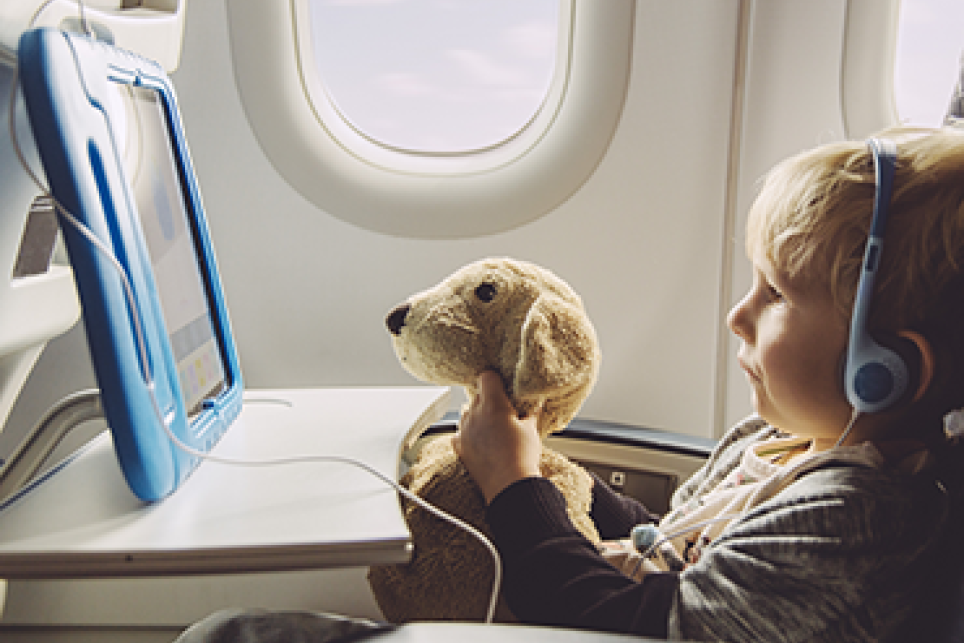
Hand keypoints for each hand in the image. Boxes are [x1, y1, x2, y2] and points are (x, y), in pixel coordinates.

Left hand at [452, 371, 542, 502]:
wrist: (510, 486)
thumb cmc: (523, 456)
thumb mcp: (532, 430)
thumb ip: (531, 412)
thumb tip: (536, 403)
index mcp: (493, 405)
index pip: (487, 377)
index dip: (496, 379)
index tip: (503, 387)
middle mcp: (475, 414)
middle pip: (478, 395)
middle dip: (489, 400)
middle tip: (504, 411)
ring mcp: (465, 431)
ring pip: (467, 412)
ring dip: (478, 416)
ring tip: (493, 428)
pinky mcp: (460, 447)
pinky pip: (460, 432)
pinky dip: (468, 433)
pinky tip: (480, 441)